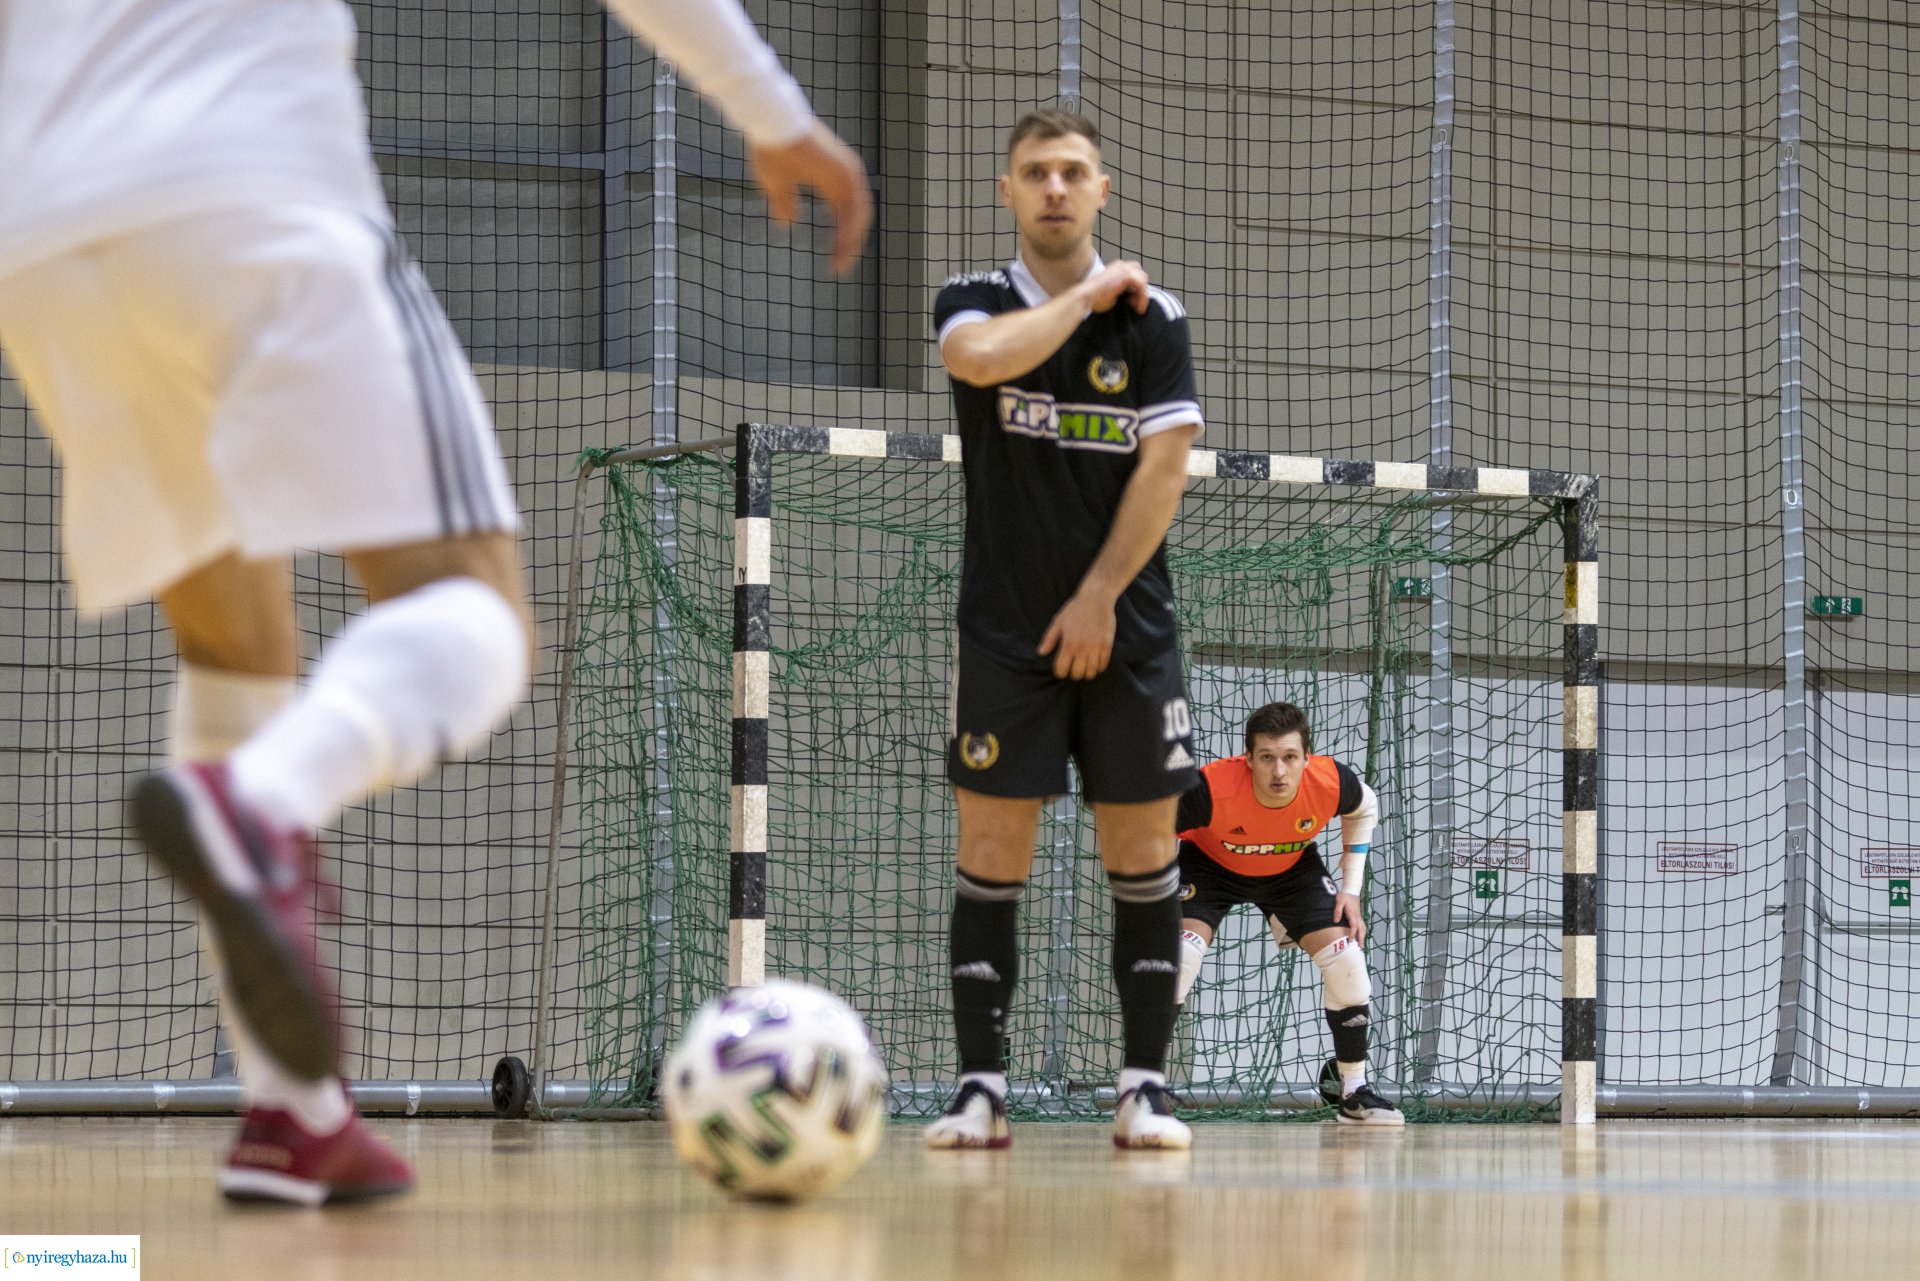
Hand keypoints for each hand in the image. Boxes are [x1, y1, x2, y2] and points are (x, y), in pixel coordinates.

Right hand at [748, 122, 872, 275]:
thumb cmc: (772, 148)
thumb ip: (784, 204)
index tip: (833, 263)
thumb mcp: (776, 184)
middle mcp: (845, 176)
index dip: (841, 240)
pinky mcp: (846, 172)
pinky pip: (854, 208)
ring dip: (850, 242)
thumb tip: (788, 224)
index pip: (846, 216)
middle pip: (857, 219)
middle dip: (850, 246)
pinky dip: (849, 229)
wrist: (771, 124)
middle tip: (839, 269)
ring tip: (839, 264)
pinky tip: (840, 247)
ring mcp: (848, 173)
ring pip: (859, 217)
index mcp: (832, 179)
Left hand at [1037, 590, 1115, 679]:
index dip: (1059, 672)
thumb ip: (1049, 639)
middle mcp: (1083, 648)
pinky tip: (1093, 662)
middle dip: (1072, 673)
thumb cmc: (1075, 609)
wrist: (1096, 598)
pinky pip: (1103, 665)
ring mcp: (1096, 648)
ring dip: (1086, 672)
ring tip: (1083, 666)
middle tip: (1072, 668)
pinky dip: (1097, 667)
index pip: (1061, 669)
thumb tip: (1040, 652)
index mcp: (1069, 643)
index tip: (1060, 670)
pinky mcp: (1107, 645)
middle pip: (1077, 674)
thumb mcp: (1058, 621)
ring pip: (1091, 673)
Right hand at [1078, 260, 1150, 315]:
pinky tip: (1137, 307)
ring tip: (1137, 308)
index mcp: (1117, 267)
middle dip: (1141, 289)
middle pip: (1141, 274)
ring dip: (1142, 295)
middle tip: (1136, 304)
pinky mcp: (1127, 275)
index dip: (1136, 287)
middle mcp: (1121, 265)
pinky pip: (1142, 286)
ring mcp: (1124, 268)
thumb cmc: (1094, 297)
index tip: (1133, 301)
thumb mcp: (1112, 291)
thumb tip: (1132, 297)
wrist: (1086, 296)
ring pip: (1143, 280)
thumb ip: (1122, 290)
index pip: (1134, 273)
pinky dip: (1142, 298)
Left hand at [1333, 892, 1365, 945]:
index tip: (1351, 940)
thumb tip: (1336, 921)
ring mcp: (1359, 917)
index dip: (1353, 933)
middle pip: (1361, 929)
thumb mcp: (1339, 901)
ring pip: (1363, 928)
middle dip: (1361, 939)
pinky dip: (1363, 933)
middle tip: (1360, 948)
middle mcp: (1358, 917)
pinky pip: (1363, 926)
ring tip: (1361, 946)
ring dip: (1363, 937)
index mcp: (1352, 914)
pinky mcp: (1359, 916)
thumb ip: (1337, 911)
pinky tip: (1361, 938)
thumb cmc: (1344, 896)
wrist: (1352, 890)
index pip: (1354, 926)